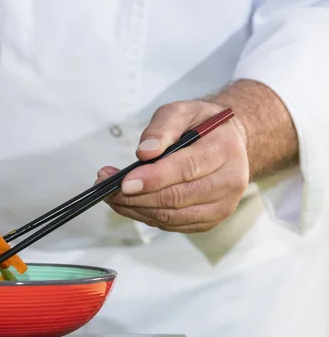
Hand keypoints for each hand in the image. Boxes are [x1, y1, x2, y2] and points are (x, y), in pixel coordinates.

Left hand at [96, 101, 249, 232]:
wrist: (227, 143)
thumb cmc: (200, 125)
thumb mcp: (181, 111)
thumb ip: (162, 129)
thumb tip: (144, 153)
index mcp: (224, 150)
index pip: (186, 169)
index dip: (153, 178)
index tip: (124, 182)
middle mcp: (229, 182)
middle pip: (176, 198)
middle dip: (136, 196)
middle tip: (106, 186)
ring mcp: (221, 206)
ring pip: (171, 217)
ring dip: (135, 208)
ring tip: (110, 194)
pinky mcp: (208, 221)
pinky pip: (171, 225)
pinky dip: (144, 216)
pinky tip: (127, 203)